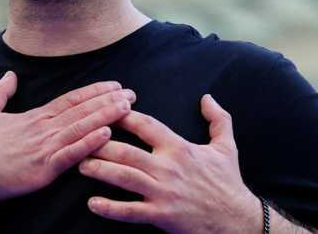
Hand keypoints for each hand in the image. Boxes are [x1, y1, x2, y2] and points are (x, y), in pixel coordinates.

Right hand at [0, 72, 135, 201]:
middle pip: (81, 111)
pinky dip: (89, 143)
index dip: (93, 92)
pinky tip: (106, 134)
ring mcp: (44, 148)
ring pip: (81, 128)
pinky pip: (71, 154)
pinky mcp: (43, 169)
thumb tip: (8, 75)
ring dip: (106, 116)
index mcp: (33, 117)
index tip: (114, 85)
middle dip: (108, 101)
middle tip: (131, 93)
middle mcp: (42, 129)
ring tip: (127, 107)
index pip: (69, 100)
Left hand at [78, 95, 260, 233]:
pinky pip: (130, 211)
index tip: (104, 107)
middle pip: (126, 150)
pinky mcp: (161, 216)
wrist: (237, 219)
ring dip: (99, 170)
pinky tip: (92, 203)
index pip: (145, 125)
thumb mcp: (227, 146)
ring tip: (79, 165)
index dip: (122, 115)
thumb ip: (218, 119)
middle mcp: (168, 167)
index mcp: (179, 147)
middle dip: (100, 143)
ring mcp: (163, 192)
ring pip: (124, 177)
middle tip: (79, 138)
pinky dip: (110, 208)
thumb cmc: (227, 182)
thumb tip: (207, 97)